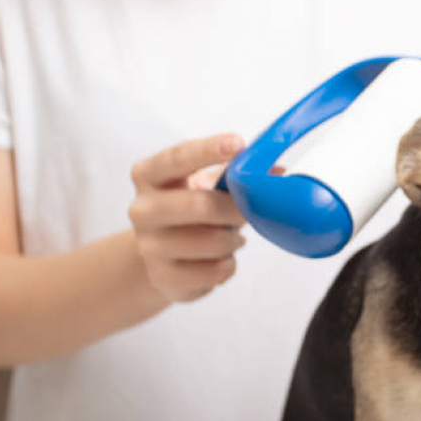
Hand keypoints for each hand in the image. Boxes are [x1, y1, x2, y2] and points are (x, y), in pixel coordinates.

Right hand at [129, 134, 246, 302]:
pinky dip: (228, 265)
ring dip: (233, 240)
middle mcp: (141, 209)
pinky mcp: (163, 277)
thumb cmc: (191, 209)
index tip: (239, 143)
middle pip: (198, 205)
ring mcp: (149, 246)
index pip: (177, 157)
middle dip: (234, 208)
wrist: (160, 255)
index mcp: (148, 175)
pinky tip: (221, 259)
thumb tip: (278, 169)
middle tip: (250, 209)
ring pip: (212, 242)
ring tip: (231, 237)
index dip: (208, 150)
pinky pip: (214, 272)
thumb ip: (235, 174)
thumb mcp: (206, 185)